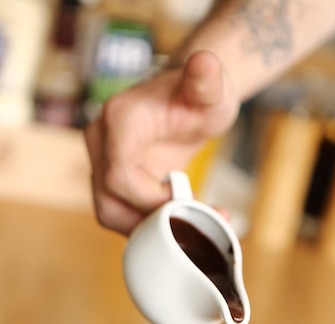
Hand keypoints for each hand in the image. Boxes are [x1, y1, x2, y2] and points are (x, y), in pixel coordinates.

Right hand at [84, 50, 238, 235]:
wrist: (188, 102)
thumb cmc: (200, 97)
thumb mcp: (212, 91)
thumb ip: (208, 80)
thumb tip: (205, 62)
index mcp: (120, 119)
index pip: (119, 177)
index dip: (152, 201)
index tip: (187, 200)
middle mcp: (100, 139)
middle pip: (109, 202)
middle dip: (153, 220)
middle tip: (194, 216)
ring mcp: (100, 161)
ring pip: (110, 214)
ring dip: (150, 228)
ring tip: (188, 219)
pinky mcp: (107, 180)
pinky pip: (119, 214)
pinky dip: (147, 225)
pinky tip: (176, 218)